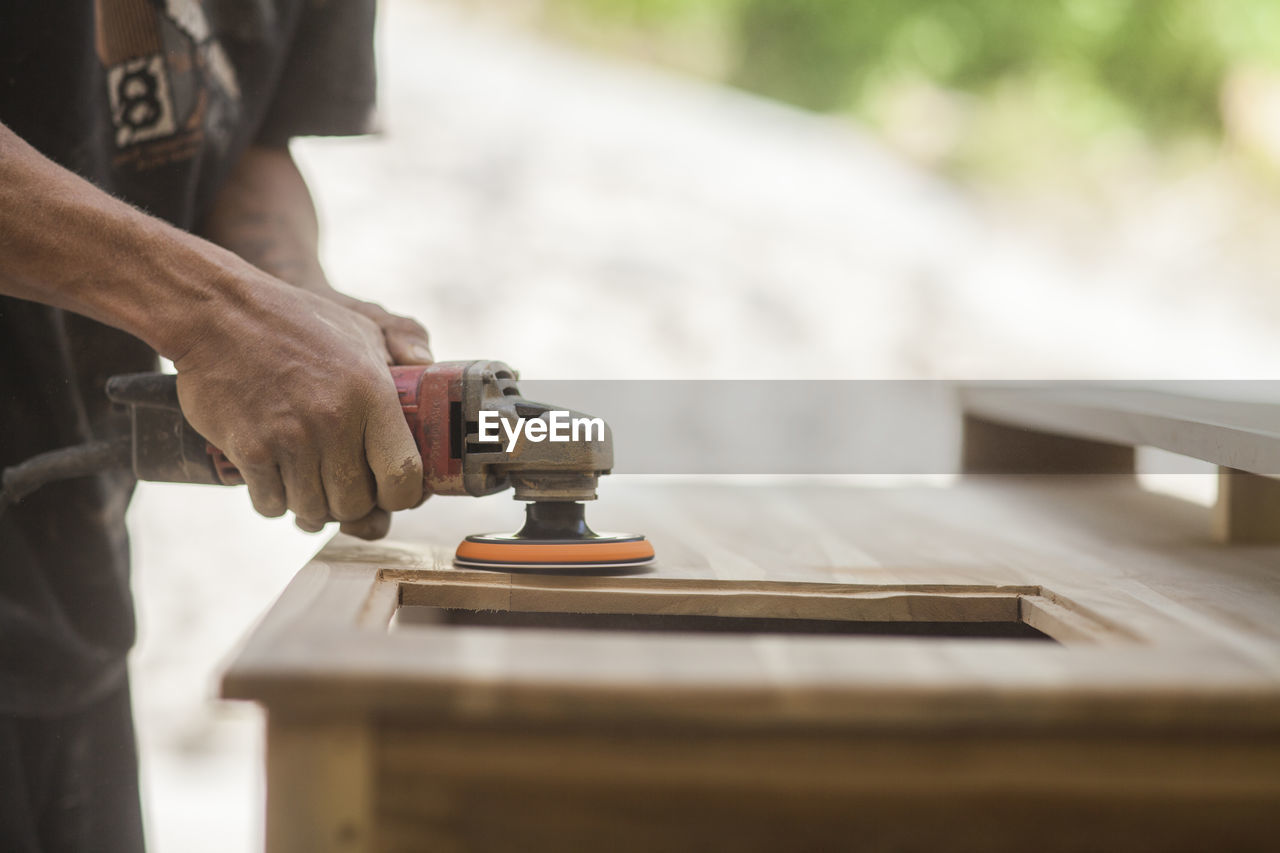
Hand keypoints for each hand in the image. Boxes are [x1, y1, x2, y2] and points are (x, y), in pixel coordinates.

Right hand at [172, 274, 424, 539]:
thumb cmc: (295, 321)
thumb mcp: (361, 326)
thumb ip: (402, 348)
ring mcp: (291, 439)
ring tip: (306, 481)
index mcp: (373, 395)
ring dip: (310, 505)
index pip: (404, 477)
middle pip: (356, 504)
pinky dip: (273, 500)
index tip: (389, 492)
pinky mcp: (250, 449)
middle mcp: (336, 422)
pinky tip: (274, 476)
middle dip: (351, 505)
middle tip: (340, 487)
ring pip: (314, 511)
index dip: (400, 497)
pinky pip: (272, 504)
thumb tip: (428, 366)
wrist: (218, 312)